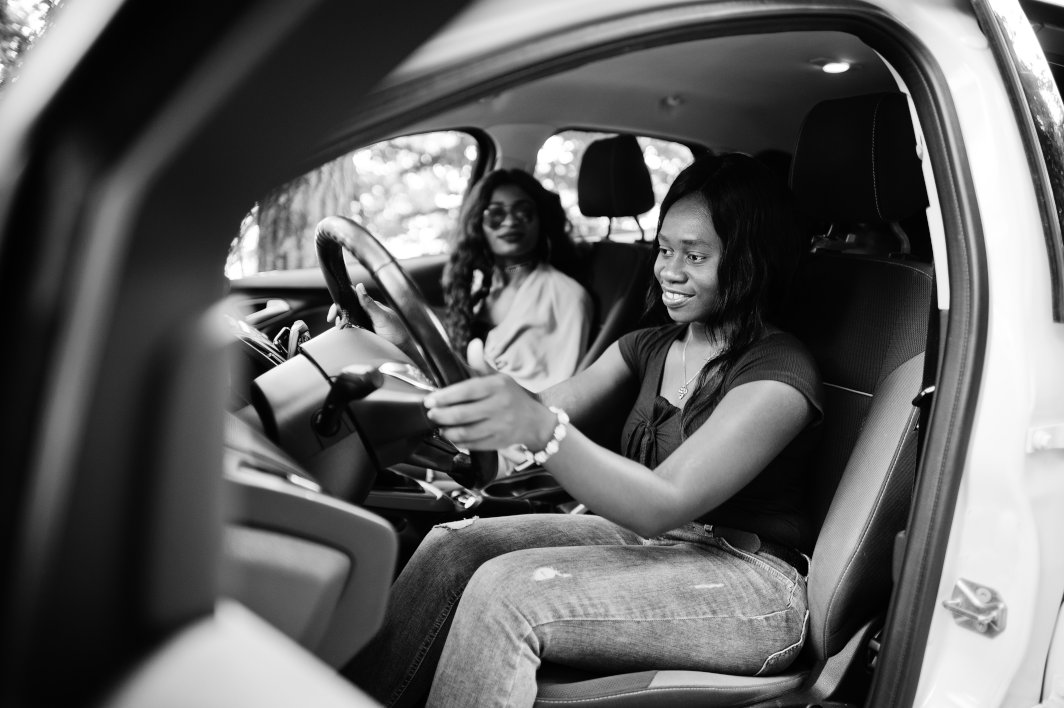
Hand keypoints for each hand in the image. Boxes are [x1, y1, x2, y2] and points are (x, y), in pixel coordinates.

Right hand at [328, 283, 411, 351]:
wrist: (402, 350)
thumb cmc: (396, 332)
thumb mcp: (382, 317)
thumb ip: (370, 304)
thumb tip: (360, 286)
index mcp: (370, 307)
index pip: (351, 300)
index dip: (340, 304)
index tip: (333, 313)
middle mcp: (366, 315)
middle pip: (347, 312)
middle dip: (338, 316)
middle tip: (336, 324)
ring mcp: (364, 326)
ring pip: (347, 323)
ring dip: (341, 326)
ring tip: (341, 330)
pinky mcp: (364, 336)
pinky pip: (351, 333)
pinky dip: (346, 334)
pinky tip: (345, 336)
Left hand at [423, 374, 555, 451]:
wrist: (534, 421)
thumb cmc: (511, 396)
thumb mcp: (499, 377)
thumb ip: (481, 363)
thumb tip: (473, 344)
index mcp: (497, 386)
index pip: (466, 391)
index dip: (445, 396)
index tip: (430, 400)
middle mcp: (499, 406)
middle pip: (462, 414)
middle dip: (441, 415)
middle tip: (431, 414)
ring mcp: (499, 426)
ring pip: (466, 432)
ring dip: (448, 431)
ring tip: (440, 426)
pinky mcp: (498, 442)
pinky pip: (474, 444)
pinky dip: (460, 442)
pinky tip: (453, 436)